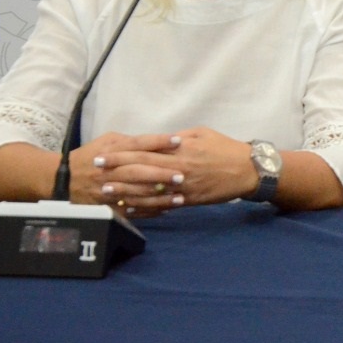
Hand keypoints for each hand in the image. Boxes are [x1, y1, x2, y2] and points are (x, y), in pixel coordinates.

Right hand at [68, 132, 182, 216]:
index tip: (177, 141)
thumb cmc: (90, 156)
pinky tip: (165, 210)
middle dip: (160, 174)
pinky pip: (130, 211)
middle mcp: (109, 171)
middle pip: (137, 171)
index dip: (157, 142)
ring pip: (135, 195)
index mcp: (110, 151)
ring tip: (179, 197)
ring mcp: (107, 192)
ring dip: (158, 197)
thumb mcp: (107, 141)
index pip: (136, 144)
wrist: (62, 180)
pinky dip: (148, 211)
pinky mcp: (106, 208)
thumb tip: (157, 141)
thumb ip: (130, 141)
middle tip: (181, 175)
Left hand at [91, 127, 256, 214]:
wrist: (247, 170)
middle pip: (141, 169)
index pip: (144, 150)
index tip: (103, 154)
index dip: (121, 153)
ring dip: (126, 191)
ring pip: (149, 190)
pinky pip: (162, 205)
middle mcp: (178, 168)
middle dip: (116, 170)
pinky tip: (129, 209)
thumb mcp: (202, 134)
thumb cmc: (225, 148)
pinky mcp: (189, 200)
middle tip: (95, 171)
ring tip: (106, 192)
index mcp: (180, 149)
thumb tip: (159, 140)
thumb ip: (178, 138)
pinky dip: (145, 208)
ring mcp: (183, 186)